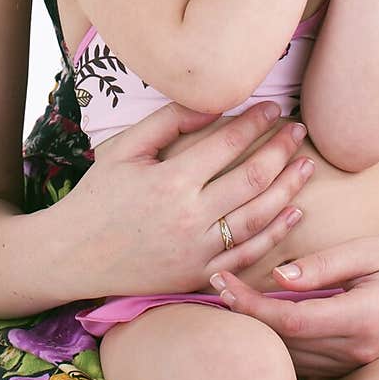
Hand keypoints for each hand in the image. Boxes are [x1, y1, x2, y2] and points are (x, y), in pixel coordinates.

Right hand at [48, 100, 311, 298]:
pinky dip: (276, 233)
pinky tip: (294, 211)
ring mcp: (197, 252)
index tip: (273, 107)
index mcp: (170, 181)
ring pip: (259, 216)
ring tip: (307, 164)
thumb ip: (169, 122)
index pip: (228, 144)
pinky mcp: (199, 276)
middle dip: (282, 149)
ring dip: (289, 188)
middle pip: (253, 178)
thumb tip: (213, 104)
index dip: (256, 122)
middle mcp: (189, 218)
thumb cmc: (97, 196)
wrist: (71, 256)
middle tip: (298, 129)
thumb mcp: (125, 149)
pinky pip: (248, 256)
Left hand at [209, 234, 378, 375]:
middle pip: (285, 342)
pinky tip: (260, 313)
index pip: (291, 320)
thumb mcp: (370, 250)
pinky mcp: (353, 362)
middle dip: (244, 316)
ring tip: (226, 297)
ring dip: (258, 329)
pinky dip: (280, 337)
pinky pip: (307, 357)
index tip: (220, 280)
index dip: (250, 304)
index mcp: (361, 319)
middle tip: (211, 284)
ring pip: (292, 355)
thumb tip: (278, 276)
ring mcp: (356, 361)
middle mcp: (356, 349)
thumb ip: (324, 265)